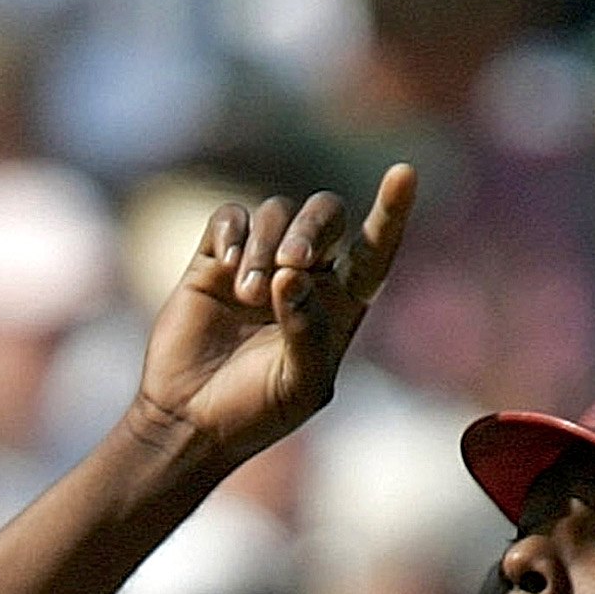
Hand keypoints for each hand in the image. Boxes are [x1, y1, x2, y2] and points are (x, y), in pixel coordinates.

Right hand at [131, 164, 416, 469]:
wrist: (191, 419)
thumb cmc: (255, 412)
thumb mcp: (299, 386)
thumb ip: (308, 334)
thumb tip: (292, 277)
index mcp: (339, 307)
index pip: (374, 250)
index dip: (391, 212)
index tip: (404, 174)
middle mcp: (305, 277)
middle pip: (326, 215)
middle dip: (313, 228)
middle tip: (292, 262)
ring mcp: (260, 264)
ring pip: (275, 213)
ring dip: (266, 246)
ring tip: (248, 295)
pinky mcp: (215, 260)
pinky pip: (230, 217)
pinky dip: (232, 233)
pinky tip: (224, 267)